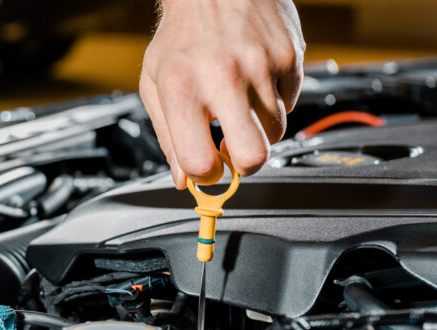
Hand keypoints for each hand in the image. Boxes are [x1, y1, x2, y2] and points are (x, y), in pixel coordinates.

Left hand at [140, 0, 304, 188]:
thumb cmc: (181, 35)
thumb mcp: (155, 83)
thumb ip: (167, 135)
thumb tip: (183, 179)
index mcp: (182, 88)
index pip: (200, 161)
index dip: (205, 176)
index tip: (207, 169)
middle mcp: (223, 77)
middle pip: (253, 156)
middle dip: (245, 164)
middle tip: (233, 152)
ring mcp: (260, 66)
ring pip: (275, 132)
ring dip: (257, 129)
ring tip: (238, 105)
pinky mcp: (289, 55)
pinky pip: (290, 103)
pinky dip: (274, 101)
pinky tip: (254, 82)